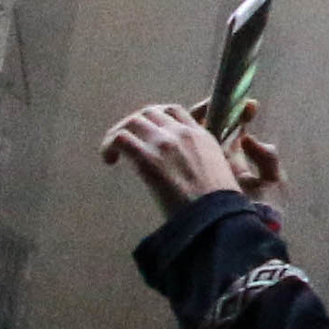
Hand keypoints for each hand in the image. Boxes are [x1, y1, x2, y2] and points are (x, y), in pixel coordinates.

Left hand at [102, 104, 275, 211]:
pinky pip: (120, 138)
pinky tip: (108, 160)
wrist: (215, 217)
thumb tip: (189, 173)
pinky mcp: (148, 158)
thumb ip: (203, 162)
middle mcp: (182, 133)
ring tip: (112, 152)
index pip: (173, 111)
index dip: (155, 118)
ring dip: (118, 133)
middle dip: (134, 124)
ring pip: (132, 121)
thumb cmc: (218, 205)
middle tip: (127, 143)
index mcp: (201, 135)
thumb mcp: (219, 173)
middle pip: (149, 112)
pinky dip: (109, 145)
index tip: (147, 134)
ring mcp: (165, 143)